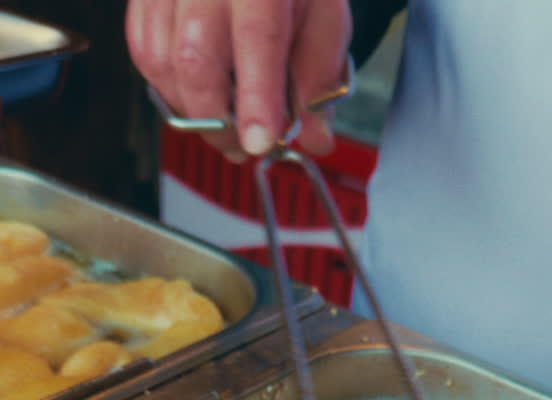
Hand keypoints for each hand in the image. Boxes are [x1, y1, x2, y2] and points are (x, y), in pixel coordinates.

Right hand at [126, 0, 351, 158]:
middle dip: (218, 120)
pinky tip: (194, 93)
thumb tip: (313, 137)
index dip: (257, 98)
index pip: (257, 37)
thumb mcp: (324, 17)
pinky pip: (143, 50)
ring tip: (220, 121)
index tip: (259, 140)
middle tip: (241, 146)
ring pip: (162, 61)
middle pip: (196, 57)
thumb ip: (318, 78)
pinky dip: (167, 86)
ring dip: (191, 109)